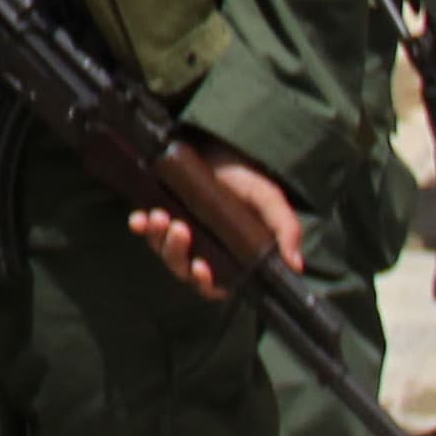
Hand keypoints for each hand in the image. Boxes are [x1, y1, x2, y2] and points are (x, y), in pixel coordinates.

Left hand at [124, 145, 304, 299]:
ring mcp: (178, 236)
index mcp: (228, 257)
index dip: (205, 283)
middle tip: (180, 228)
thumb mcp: (269, 201)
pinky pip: (145, 230)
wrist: (222, 150)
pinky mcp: (161, 218)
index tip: (200, 268)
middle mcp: (201, 251)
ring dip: (158, 238)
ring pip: (163, 251)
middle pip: (182, 269)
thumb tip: (296, 265)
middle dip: (176, 252)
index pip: (214, 285)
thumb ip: (285, 230)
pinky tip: (139, 218)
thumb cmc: (247, 181)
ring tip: (160, 216)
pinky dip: (140, 226)